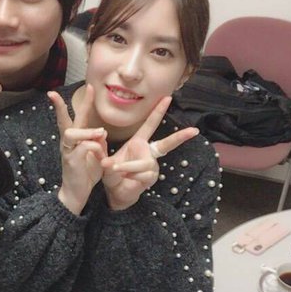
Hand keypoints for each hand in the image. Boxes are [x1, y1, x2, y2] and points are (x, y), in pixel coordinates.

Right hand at [49, 85, 107, 213]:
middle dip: (61, 106)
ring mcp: (67, 152)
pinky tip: (100, 151)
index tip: (89, 86)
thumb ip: (98, 142)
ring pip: (71, 133)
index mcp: (75, 140)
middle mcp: (68, 143)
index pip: (76, 117)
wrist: (77, 194)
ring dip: (87, 131)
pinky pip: (81, 148)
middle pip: (64, 121)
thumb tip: (101, 132)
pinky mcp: (71, 162)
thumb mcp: (97, 155)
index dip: (83, 102)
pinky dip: (92, 147)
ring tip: (99, 133)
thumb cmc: (86, 174)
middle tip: (56, 94)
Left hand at [100, 96, 199, 210]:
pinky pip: (142, 174)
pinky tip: (125, 178)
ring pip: (143, 163)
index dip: (158, 111)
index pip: (149, 124)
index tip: (167, 98)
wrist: (115, 193)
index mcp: (138, 142)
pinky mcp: (151, 177)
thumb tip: (96, 140)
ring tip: (115, 169)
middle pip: (166, 143)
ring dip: (127, 167)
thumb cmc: (112, 174)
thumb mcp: (104, 160)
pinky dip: (129, 175)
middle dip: (180, 137)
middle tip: (194, 130)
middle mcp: (148, 152)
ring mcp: (152, 165)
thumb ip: (101, 151)